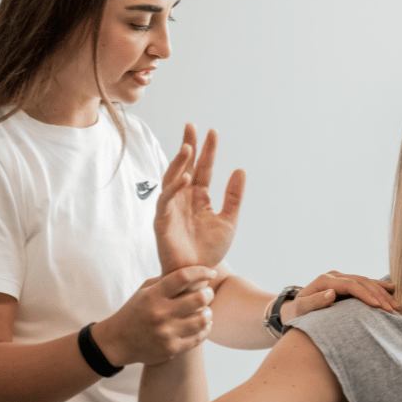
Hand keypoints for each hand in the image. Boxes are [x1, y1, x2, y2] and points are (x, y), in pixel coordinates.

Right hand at [91, 266, 216, 366]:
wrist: (118, 341)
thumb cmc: (135, 311)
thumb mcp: (145, 291)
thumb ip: (166, 281)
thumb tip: (193, 272)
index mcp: (153, 295)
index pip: (183, 277)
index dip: (201, 272)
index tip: (210, 273)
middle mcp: (160, 313)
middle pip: (199, 299)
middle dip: (208, 294)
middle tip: (208, 293)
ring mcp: (166, 333)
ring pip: (202, 319)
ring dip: (208, 313)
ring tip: (205, 311)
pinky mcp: (172, 348)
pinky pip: (198, 337)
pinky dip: (205, 329)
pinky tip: (202, 325)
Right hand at [155, 124, 245, 272]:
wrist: (198, 274)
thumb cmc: (210, 250)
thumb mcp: (228, 220)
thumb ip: (234, 196)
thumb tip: (240, 169)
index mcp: (199, 197)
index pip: (203, 168)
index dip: (208, 151)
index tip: (213, 132)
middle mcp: (183, 198)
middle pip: (185, 167)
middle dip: (187, 146)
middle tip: (191, 127)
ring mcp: (171, 208)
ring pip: (172, 179)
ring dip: (179, 163)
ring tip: (188, 147)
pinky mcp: (162, 221)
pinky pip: (166, 200)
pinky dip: (174, 188)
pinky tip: (186, 177)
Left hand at [292, 271, 400, 316]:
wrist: (295, 310)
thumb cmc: (298, 313)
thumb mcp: (302, 309)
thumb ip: (315, 302)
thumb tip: (331, 294)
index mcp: (324, 280)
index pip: (350, 284)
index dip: (365, 294)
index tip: (378, 306)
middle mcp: (334, 275)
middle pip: (361, 281)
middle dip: (379, 294)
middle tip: (392, 309)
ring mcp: (340, 277)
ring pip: (366, 281)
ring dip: (383, 292)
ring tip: (397, 305)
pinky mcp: (345, 282)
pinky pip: (365, 283)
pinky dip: (379, 287)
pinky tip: (392, 290)